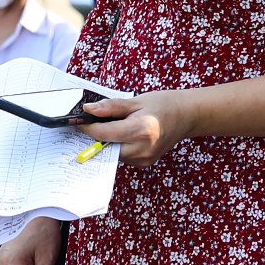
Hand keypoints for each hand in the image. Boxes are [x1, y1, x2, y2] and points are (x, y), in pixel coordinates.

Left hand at [74, 91, 193, 166]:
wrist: (186, 116)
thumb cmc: (163, 104)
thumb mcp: (136, 101)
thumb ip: (110, 107)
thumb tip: (88, 110)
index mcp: (140, 130)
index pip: (103, 134)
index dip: (87, 128)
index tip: (78, 121)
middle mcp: (142, 149)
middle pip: (106, 148)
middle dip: (96, 137)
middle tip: (91, 124)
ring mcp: (144, 159)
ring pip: (113, 154)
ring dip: (108, 142)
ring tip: (114, 126)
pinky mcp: (145, 163)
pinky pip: (123, 156)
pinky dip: (119, 146)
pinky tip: (125, 135)